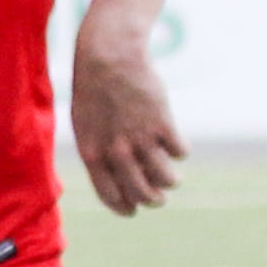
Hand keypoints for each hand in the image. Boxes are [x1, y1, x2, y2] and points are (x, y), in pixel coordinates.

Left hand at [69, 21, 189, 213]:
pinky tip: (174, 141)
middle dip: (154, 200)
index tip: (134, 209)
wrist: (109, 56)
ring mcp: (141, 138)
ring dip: (172, 181)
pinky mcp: (163, 123)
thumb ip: (100, 153)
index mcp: (93, 154)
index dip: (125, 207)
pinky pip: (180, 152)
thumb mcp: (86, 125)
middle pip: (142, 194)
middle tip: (160, 195)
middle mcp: (117, 151)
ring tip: (172, 176)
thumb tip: (122, 176)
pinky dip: (180, 150)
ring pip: (167, 179)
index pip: (111, 196)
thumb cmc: (95, 90)